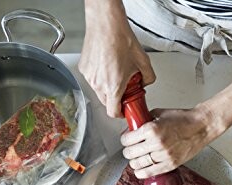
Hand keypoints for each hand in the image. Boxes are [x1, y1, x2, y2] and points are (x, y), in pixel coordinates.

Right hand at [79, 0, 154, 117]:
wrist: (105, 23)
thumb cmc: (121, 39)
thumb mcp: (143, 61)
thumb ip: (148, 77)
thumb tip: (146, 82)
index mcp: (113, 86)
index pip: (113, 112)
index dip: (120, 114)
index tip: (124, 111)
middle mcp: (98, 84)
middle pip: (106, 102)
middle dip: (116, 99)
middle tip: (124, 88)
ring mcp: (89, 76)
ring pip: (98, 90)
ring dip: (107, 86)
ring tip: (115, 71)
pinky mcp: (83, 68)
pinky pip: (92, 79)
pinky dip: (100, 76)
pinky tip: (107, 64)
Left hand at [120, 106, 222, 178]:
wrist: (201, 126)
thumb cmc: (183, 119)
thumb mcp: (159, 113)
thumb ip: (144, 121)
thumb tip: (132, 128)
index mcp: (151, 129)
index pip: (127, 140)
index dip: (124, 140)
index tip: (126, 139)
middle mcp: (156, 143)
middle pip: (130, 153)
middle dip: (128, 150)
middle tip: (131, 148)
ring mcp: (163, 156)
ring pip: (137, 164)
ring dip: (134, 162)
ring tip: (137, 158)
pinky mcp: (170, 164)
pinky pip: (149, 173)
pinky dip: (141, 172)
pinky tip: (140, 169)